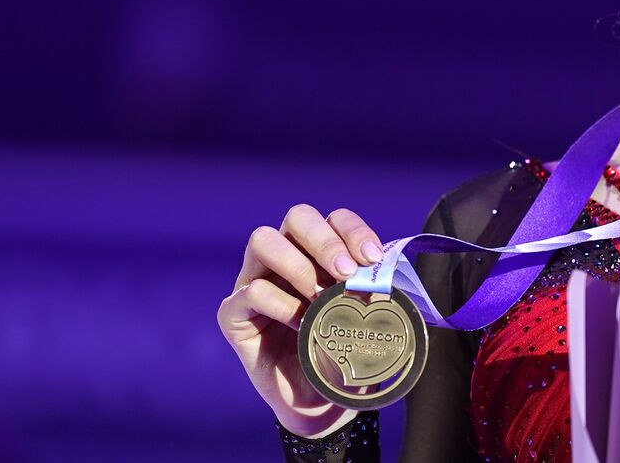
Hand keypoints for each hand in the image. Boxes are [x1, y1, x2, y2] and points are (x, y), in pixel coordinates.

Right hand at [216, 204, 386, 437]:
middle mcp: (285, 258)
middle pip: (297, 217)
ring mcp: (255, 281)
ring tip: (320, 296)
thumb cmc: (344, 353)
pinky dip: (280, 304)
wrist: (321, 403)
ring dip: (298, 265)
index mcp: (319, 253)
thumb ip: (371, 290)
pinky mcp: (234, 314)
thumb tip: (385, 273)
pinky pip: (251, 292)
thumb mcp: (364, 317)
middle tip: (346, 273)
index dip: (353, 230)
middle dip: (325, 241)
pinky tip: (301, 324)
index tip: (372, 257)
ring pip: (263, 241)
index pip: (334, 219)